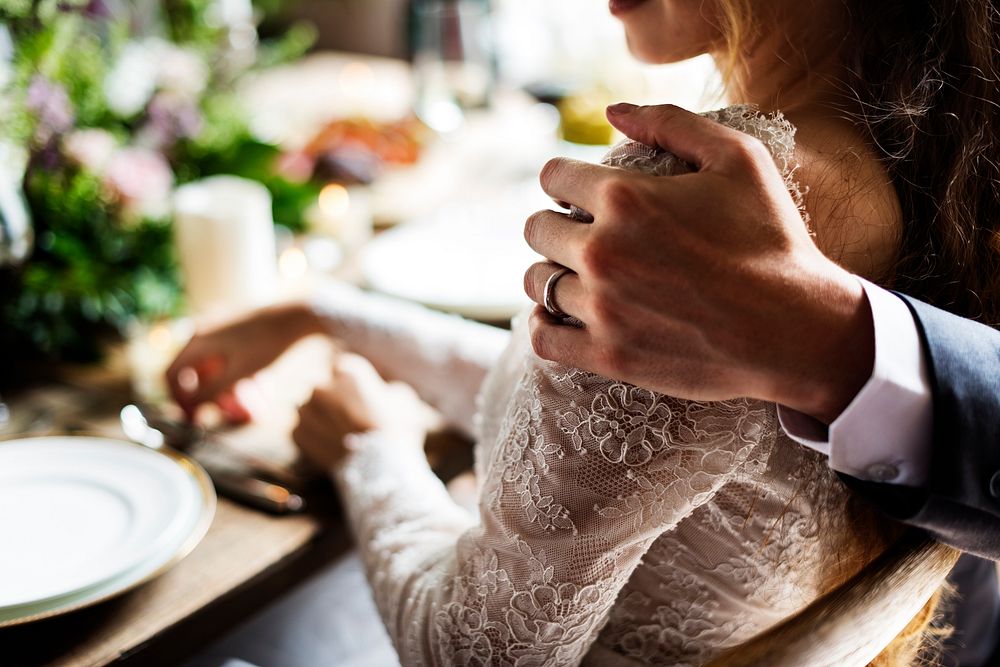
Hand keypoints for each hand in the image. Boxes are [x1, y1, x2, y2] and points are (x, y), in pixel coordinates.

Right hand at [166, 302, 322, 420]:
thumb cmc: (268, 344)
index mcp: (198, 339)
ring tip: (250, 404)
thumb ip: (209, 392)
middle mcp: (204, 330)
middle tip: (228, 412)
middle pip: (194, 372)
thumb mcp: (238, 373)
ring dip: (226, 388)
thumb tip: (189, 409)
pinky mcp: (236, 328)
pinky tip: (258, 386)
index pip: (172, 374)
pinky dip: (235, 375)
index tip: (195, 418)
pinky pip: (227, 357)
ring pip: (213, 366)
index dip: (180, 400)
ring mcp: (220, 327)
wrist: (299, 316)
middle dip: (209, 396)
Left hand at [292, 354, 430, 469]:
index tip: (360, 396)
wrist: (381, 470)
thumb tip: (383, 393)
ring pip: (311, 410)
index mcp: (347, 371)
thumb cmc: (398, 430)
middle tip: (352, 419)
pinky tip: (333, 447)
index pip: (342, 368)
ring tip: (342, 436)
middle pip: (324, 388)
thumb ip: (385, 389)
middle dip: (334, 401)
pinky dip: (314, 438)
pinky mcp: (298, 435)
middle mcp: (321, 386)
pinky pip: (304, 431)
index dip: (351, 383)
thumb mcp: (404, 399)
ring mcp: (306, 411)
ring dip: (322, 419)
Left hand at [523, 103, 873, 423]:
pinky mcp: (608, 356)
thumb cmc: (772, 239)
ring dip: (551, 273)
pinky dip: (542, 324)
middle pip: (536, 229)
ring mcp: (602, 308)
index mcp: (624, 197)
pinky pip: (542, 338)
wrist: (796, 330)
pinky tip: (558, 316)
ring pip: (537, 282)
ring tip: (577, 275)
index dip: (565, 181)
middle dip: (556, 224)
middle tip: (582, 234)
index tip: (580, 195)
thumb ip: (671, 123)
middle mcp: (602, 251)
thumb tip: (612, 112)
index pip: (553, 177)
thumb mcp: (739, 158)